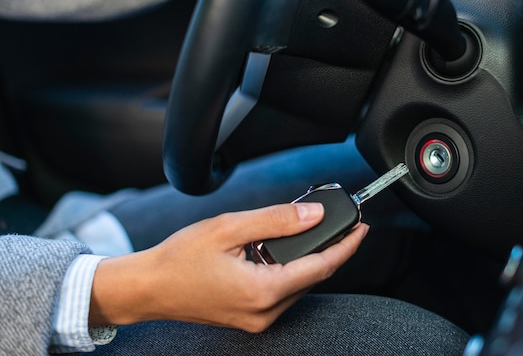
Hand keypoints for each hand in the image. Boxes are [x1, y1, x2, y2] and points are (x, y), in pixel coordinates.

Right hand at [89, 203, 368, 331]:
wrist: (148, 288)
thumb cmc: (180, 258)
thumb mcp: (229, 228)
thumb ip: (276, 220)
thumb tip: (314, 214)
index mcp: (263, 291)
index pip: (322, 266)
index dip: (346, 245)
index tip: (362, 228)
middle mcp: (265, 312)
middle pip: (313, 276)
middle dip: (328, 248)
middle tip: (336, 221)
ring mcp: (257, 320)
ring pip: (299, 285)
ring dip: (307, 259)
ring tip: (307, 231)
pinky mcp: (249, 318)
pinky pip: (282, 293)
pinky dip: (289, 271)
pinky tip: (281, 251)